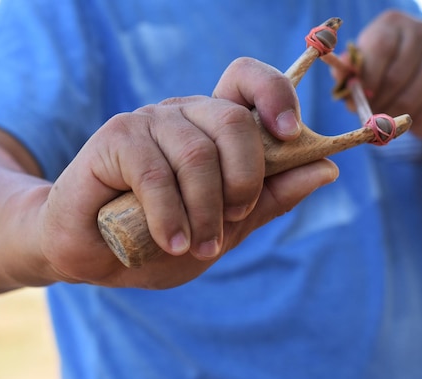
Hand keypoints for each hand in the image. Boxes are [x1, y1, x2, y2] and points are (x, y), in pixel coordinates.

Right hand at [39, 58, 337, 288]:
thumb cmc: (160, 237)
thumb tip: (327, 169)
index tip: (291, 135)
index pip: (248, 80)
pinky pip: (155, 174)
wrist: (94, 255)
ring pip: (197, 153)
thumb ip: (271, 199)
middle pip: (234, 119)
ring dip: (205, 211)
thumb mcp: (228, 226)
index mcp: (213, 127)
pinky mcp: (114, 138)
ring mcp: (148, 121)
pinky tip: (171, 242)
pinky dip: (170, 217)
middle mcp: (183, 114)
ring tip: (197, 245)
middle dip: (245, 179)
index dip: (277, 95)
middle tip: (234, 218)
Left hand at [337, 11, 421, 140]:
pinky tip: (407, 118)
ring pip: (410, 99)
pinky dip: (412, 123)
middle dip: (377, 102)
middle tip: (369, 115)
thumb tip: (342, 71)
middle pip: (396, 76)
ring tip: (385, 118)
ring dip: (392, 116)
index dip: (368, 78)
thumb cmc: (384, 77)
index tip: (360, 97)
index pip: (381, 48)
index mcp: (394, 24)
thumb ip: (349, 71)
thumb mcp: (362, 70)